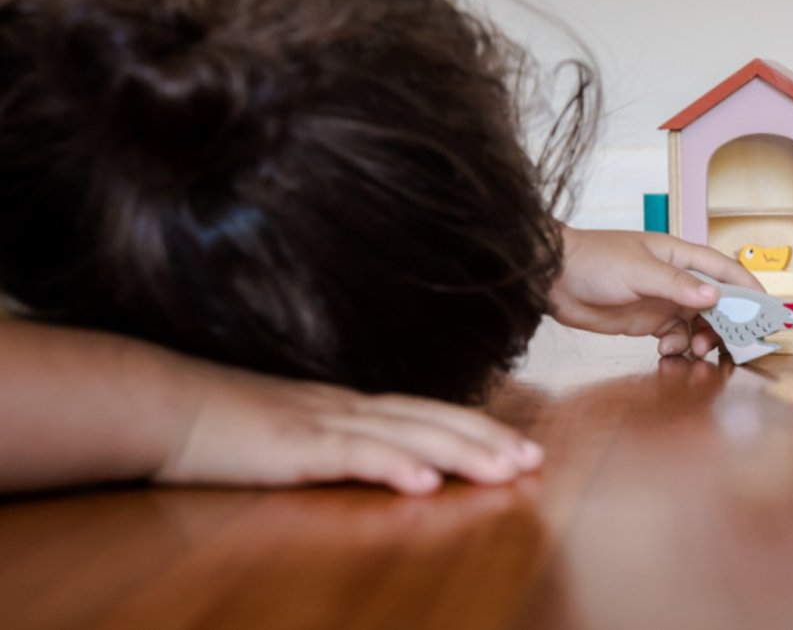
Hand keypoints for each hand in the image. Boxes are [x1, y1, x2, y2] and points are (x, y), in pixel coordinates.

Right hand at [155, 364, 543, 494]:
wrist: (165, 404)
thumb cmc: (225, 424)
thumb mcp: (293, 430)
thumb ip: (335, 439)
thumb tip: (379, 456)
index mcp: (348, 406)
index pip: (427, 414)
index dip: (477, 428)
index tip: (519, 447)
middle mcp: (346, 408)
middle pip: (431, 420)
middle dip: (487, 440)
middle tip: (534, 460)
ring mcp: (321, 423)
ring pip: (406, 435)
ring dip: (459, 453)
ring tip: (505, 471)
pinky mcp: (293, 446)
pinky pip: (351, 455)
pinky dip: (392, 466)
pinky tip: (424, 482)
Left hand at [549, 227, 761, 357]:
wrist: (553, 279)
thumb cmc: (594, 261)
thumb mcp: (638, 271)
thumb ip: (677, 285)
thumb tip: (715, 295)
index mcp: (678, 255)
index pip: (724, 269)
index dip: (749, 287)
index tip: (767, 310)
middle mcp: (675, 278)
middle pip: (717, 302)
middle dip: (727, 323)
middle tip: (731, 346)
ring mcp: (662, 300)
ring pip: (698, 323)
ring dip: (702, 340)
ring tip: (695, 352)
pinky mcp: (647, 321)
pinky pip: (675, 337)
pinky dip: (677, 347)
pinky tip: (666, 352)